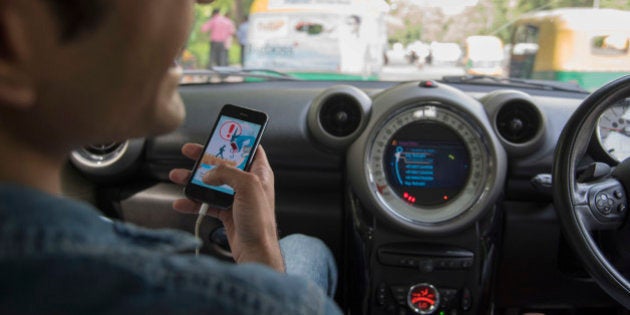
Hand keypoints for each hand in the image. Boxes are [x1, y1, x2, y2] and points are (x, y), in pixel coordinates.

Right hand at [169, 143, 283, 271]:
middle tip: (189, 150)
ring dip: (193, 180)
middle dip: (205, 157)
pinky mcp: (227, 213)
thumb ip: (227, 173)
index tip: (223, 131)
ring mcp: (236, 199)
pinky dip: (193, 202)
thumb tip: (209, 174)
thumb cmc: (260, 221)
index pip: (250, 148)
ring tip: (177, 176)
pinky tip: (181, 202)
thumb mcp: (248, 186)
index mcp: (258, 173)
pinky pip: (206, 203)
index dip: (237, 138)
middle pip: (224, 164)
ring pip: (211, 183)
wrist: (255, 251)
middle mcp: (248, 184)